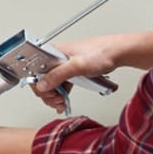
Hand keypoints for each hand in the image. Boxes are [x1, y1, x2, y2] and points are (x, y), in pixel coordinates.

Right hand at [32, 31, 152, 112]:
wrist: (117, 53)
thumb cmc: (101, 52)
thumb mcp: (78, 65)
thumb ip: (58, 75)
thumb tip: (42, 84)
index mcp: (53, 51)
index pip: (35, 71)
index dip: (39, 85)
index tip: (48, 94)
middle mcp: (55, 57)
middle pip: (41, 80)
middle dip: (48, 94)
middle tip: (57, 100)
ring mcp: (63, 65)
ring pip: (51, 84)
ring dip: (55, 96)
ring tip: (62, 102)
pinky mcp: (71, 71)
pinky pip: (60, 84)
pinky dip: (61, 94)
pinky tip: (64, 100)